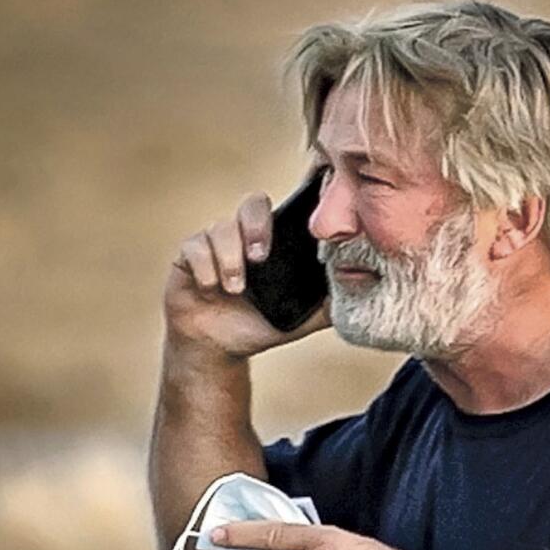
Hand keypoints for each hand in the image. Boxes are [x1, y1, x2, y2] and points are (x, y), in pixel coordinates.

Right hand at [163, 191, 330, 360]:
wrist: (220, 349)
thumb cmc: (260, 325)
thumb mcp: (301, 317)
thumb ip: (328, 303)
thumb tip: (361, 290)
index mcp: (274, 242)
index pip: (284, 208)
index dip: (295, 201)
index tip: (305, 217)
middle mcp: (244, 235)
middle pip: (253, 203)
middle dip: (257, 227)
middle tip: (261, 257)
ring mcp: (215, 242)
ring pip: (220, 228)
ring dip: (230, 259)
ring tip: (235, 289)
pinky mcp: (188, 255)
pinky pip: (195, 248)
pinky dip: (206, 269)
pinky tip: (211, 289)